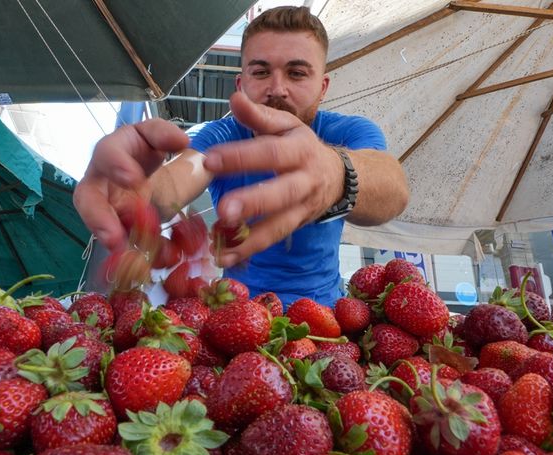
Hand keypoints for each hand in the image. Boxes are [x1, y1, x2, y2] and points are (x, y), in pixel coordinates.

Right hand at [73, 119, 188, 250]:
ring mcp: (106, 209)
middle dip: (98, 219)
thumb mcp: (157, 137)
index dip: (116, 165)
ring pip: (101, 228)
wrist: (154, 174)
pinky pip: (121, 245)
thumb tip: (181, 141)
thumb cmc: (147, 152)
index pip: (107, 153)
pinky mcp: (117, 230)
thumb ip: (164, 134)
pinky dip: (134, 256)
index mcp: (112, 152)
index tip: (133, 179)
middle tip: (113, 238)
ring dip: (115, 246)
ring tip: (131, 260)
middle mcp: (101, 182)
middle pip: (87, 199)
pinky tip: (150, 265)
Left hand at [203, 92, 343, 267]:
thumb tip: (234, 98)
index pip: (270, 152)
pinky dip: (250, 250)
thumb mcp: (287, 126)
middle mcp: (305, 181)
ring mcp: (304, 207)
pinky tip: (227, 258)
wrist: (342, 177)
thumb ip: (259, 116)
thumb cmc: (302, 148)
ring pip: (280, 225)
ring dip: (250, 239)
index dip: (241, 157)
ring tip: (221, 247)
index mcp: (300, 150)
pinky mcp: (297, 226)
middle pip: (280, 193)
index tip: (209, 160)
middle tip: (223, 210)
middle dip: (252, 203)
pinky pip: (275, 240)